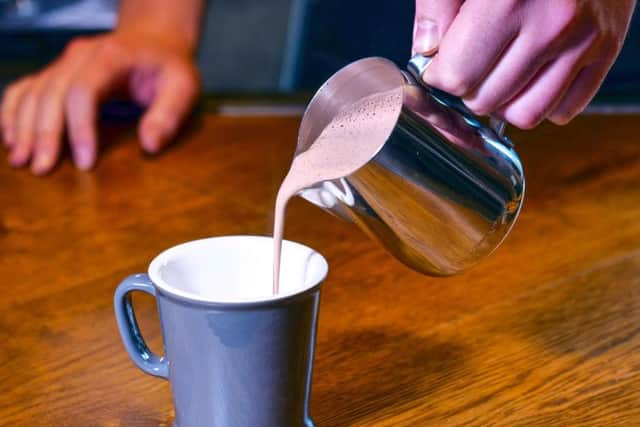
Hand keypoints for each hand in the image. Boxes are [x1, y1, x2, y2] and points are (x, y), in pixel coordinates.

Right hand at [1, 31, 199, 174]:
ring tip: (21, 161)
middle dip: (45, 133)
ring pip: (34, 91)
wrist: (155, 42)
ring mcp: (65, 63)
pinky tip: (12, 139)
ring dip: (23, 127)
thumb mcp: (183, 87)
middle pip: (52, 92)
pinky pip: (26, 88)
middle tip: (43, 169)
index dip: (81, 128)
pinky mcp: (58, 73)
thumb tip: (149, 146)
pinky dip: (13, 112)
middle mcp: (80, 56)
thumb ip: (169, 114)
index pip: (83, 91)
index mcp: (110, 57)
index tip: (86, 162)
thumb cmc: (170, 68)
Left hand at [412, 0, 635, 128]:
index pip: (457, 77)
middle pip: (486, 101)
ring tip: (497, 74)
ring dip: (503, 104)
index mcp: (509, 1)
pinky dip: (542, 102)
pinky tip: (530, 76)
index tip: (440, 63)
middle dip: (467, 89)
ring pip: (525, 115)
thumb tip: (425, 50)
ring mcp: (585, 41)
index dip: (440, 75)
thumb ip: (437, 5)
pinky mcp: (608, 49)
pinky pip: (565, 110)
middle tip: (470, 63)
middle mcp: (552, 25)